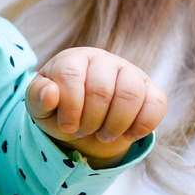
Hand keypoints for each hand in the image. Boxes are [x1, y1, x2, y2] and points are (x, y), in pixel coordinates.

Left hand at [29, 47, 165, 164]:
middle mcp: (103, 59)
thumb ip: (38, 98)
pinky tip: (129, 135)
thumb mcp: (41, 108)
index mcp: (73, 59)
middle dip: (91, 120)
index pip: (71, 75)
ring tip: (104, 134)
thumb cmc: (60, 110)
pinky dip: (143, 125)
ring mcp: (129, 72)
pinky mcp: (150, 89)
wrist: (86, 122)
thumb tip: (50, 93)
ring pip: (131, 94)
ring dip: (116, 124)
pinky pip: (157, 103)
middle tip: (84, 131)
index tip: (67, 126)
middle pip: (102, 90)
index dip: (70, 106)